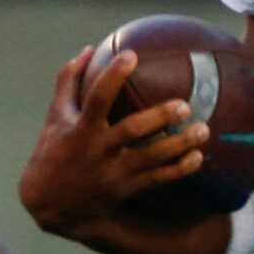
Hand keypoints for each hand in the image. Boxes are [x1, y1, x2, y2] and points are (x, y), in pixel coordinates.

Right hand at [17, 48, 207, 236]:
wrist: (49, 204)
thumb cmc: (53, 151)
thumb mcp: (55, 116)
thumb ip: (69, 82)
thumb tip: (89, 49)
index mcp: (80, 128)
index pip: (97, 98)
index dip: (113, 76)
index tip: (132, 55)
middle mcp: (97, 150)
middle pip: (131, 131)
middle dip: (158, 118)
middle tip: (185, 104)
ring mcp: (112, 173)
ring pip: (150, 158)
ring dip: (178, 145)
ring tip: (203, 130)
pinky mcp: (123, 190)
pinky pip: (155, 180)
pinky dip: (177, 170)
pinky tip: (197, 158)